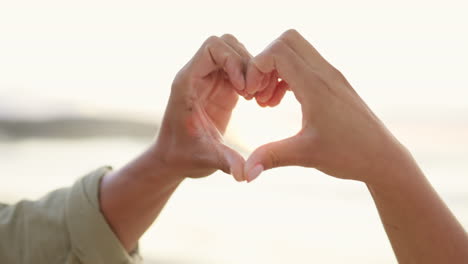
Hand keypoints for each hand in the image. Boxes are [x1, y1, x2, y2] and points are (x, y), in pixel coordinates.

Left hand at [153, 34, 251, 180]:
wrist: (175, 159)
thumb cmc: (183, 157)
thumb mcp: (205, 159)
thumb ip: (226, 162)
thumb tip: (245, 176)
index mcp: (188, 82)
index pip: (211, 47)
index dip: (233, 60)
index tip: (242, 88)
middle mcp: (198, 75)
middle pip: (226, 43)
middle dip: (246, 63)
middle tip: (252, 92)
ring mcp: (210, 80)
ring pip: (235, 52)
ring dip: (251, 69)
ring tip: (255, 97)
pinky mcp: (221, 88)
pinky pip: (240, 68)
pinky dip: (253, 78)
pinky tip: (256, 100)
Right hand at [244, 29, 409, 184]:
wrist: (382, 158)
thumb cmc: (348, 155)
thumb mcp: (305, 155)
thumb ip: (271, 157)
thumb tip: (245, 172)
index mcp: (316, 85)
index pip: (278, 51)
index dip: (256, 67)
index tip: (250, 93)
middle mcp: (325, 73)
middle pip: (287, 41)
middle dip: (265, 62)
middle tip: (257, 91)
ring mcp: (332, 76)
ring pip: (296, 51)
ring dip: (275, 70)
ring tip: (265, 101)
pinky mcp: (334, 84)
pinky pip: (304, 65)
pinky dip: (286, 76)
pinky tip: (279, 102)